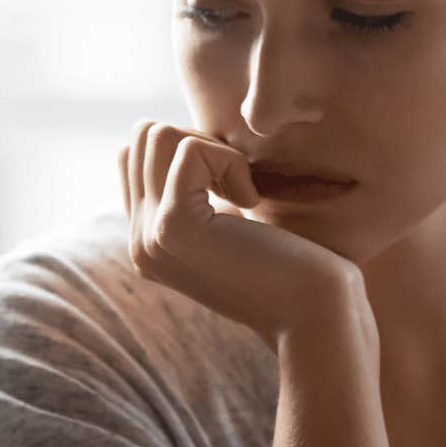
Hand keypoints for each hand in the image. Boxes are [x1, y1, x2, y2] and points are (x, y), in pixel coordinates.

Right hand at [118, 120, 367, 351]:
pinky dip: (230, 161)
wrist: (313, 312)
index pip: (133, 156)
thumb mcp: (232, 226)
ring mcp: (149, 236)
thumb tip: (182, 139)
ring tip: (243, 193)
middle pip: (141, 137)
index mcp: (148, 240)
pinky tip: (252, 200)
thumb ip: (198, 195)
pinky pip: (188, 150)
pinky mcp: (175, 226)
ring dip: (213, 149)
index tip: (229, 185)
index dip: (188, 149)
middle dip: (199, 141)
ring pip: (155, 134)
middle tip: (239, 184)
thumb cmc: (291, 265)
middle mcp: (138, 241)